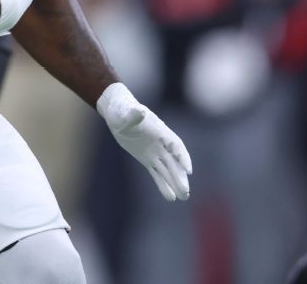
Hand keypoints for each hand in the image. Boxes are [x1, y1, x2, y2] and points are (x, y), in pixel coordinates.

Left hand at [97, 83, 192, 201]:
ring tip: (183, 197)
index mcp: (160, 131)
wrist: (118, 113)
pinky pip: (156, 173)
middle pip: (174, 162)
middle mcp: (160, 143)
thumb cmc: (123, 110)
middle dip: (180, 177)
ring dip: (175, 183)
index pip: (175, 146)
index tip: (188, 171)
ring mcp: (154, 152)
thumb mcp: (126, 112)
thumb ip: (134, 114)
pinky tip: (170, 196)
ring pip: (167, 170)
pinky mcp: (146, 159)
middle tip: (185, 192)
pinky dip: (163, 184)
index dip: (182, 157)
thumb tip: (140, 112)